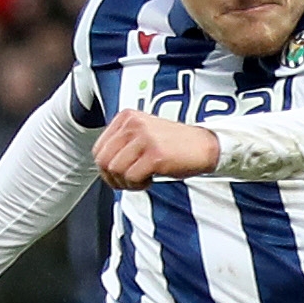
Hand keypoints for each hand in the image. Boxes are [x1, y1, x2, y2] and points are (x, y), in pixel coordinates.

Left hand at [94, 114, 221, 189]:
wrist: (205, 146)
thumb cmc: (175, 144)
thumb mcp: (144, 133)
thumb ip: (123, 143)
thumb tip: (103, 165)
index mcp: (127, 117)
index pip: (98, 148)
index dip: (105, 168)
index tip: (118, 175)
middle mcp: (133, 124)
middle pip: (104, 160)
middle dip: (113, 178)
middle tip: (127, 182)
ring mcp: (144, 139)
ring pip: (115, 170)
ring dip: (126, 182)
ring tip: (140, 180)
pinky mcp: (155, 155)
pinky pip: (132, 177)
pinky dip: (138, 185)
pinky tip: (149, 181)